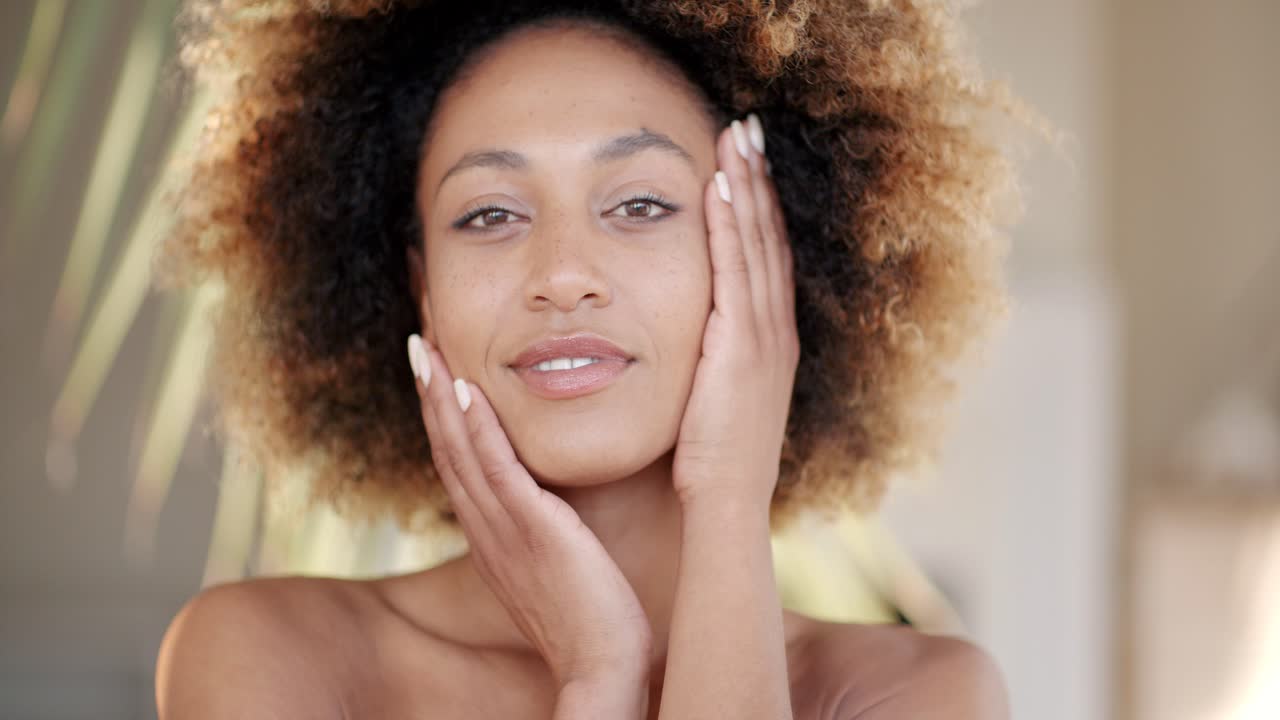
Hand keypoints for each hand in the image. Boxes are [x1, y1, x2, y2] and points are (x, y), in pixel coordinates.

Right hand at [406, 335, 651, 686]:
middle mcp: (486, 531)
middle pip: (447, 449)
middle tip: (418, 341)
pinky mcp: (532, 531)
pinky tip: (466, 391)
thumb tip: (553, 508)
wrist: (602, 666)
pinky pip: (497, 471)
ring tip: (427, 347)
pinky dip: (478, 430)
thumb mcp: (557, 568)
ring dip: (441, 397)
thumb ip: (545, 534)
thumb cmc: (591, 621)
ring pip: (461, 452)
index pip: (458, 464)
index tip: (435, 370)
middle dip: (429, 393)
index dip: (442, 415)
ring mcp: (504, 531)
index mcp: (491, 538)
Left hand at [672, 115, 798, 510]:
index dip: (758, 208)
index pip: (765, 259)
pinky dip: (730, 226)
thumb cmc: (713, 464)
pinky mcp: (742, 347)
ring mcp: (763, 337)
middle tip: (747, 128)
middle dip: (758, 181)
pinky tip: (719, 188)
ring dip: (746, 188)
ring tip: (736, 138)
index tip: (746, 163)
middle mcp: (774, 331)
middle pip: (768, 238)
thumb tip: (694, 345)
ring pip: (756, 244)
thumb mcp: (717, 402)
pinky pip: (736, 272)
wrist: (726, 506)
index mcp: (768, 343)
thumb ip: (711, 365)